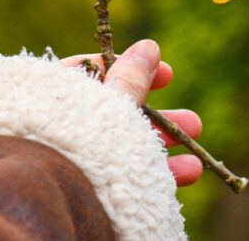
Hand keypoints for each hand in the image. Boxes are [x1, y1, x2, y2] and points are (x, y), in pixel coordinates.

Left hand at [62, 40, 203, 185]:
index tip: (168, 75)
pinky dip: (152, 172)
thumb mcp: (111, 103)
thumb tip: (148, 47)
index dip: (132, 69)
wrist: (52, 200)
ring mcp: (72, 158)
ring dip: (164, 147)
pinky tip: (184, 175)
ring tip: (195, 155)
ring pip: (122, 146)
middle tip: (192, 121)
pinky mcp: (86, 186)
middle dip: (159, 117)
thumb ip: (131, 78)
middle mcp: (60, 126)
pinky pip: (122, 174)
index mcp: (54, 95)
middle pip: (115, 113)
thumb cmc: (78, 140)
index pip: (93, 71)